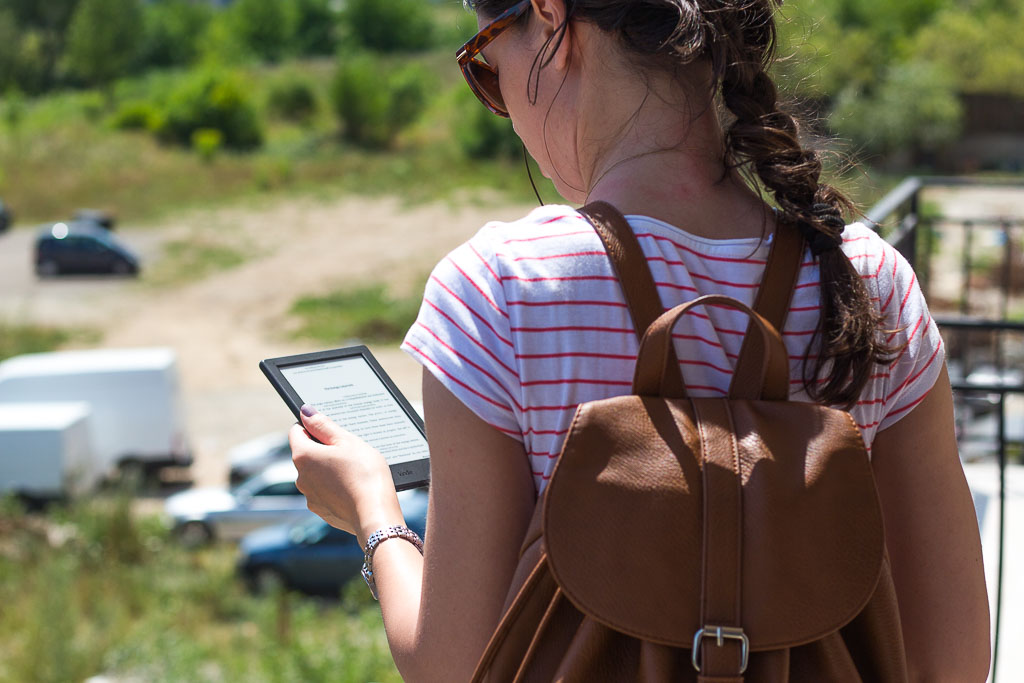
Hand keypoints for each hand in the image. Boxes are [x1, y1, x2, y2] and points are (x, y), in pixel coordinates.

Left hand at [289, 405, 403, 543]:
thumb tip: (306, 412)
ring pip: (316, 474)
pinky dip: (335, 488)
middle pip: (307, 454)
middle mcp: (300, 477)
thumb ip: (323, 425)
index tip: (332, 431)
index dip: (314, 427)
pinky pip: (325, 492)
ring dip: (329, 469)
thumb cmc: (365, 474)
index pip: (296, 431)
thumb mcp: (347, 441)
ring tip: (354, 471)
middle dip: (324, 449)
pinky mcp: (321, 511)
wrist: (376, 513)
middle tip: (349, 451)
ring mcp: (310, 497)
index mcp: (303, 456)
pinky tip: (353, 487)